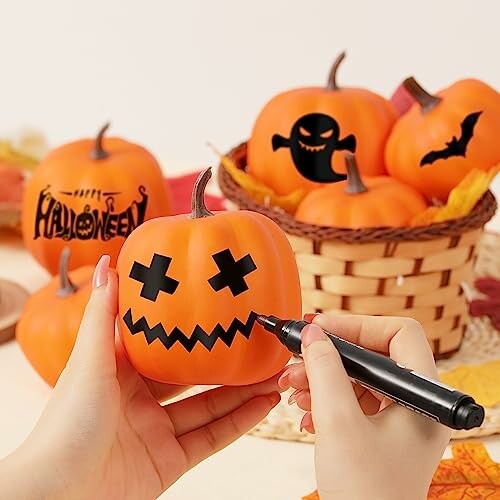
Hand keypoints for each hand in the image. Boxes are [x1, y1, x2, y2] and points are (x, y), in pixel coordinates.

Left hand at [2, 255, 280, 499]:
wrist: (57, 495)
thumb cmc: (65, 424)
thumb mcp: (88, 360)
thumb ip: (103, 313)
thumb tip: (106, 263)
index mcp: (121, 371)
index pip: (163, 343)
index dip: (192, 328)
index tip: (219, 310)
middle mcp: (140, 400)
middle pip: (193, 376)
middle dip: (226, 361)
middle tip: (258, 343)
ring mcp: (157, 431)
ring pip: (209, 406)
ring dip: (242, 392)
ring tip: (274, 373)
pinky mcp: (169, 462)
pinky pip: (211, 438)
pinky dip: (240, 423)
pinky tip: (265, 406)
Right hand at [279, 314, 450, 499]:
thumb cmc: (363, 494)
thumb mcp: (338, 421)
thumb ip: (325, 369)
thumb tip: (314, 333)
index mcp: (423, 398)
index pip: (399, 333)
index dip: (359, 325)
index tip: (322, 328)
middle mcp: (417, 404)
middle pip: (375, 355)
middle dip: (331, 355)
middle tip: (299, 357)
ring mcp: (401, 419)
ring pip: (361, 378)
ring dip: (324, 378)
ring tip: (293, 388)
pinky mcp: (384, 433)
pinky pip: (356, 400)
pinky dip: (328, 399)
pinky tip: (306, 411)